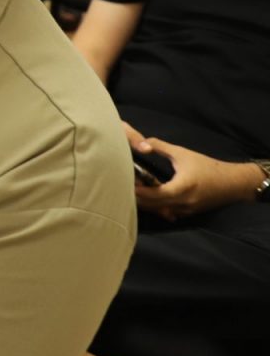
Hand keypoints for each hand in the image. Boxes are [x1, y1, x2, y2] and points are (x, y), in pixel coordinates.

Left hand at [124, 126, 260, 220]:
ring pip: (159, 211)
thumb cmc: (207, 166)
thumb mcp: (183, 153)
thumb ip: (160, 147)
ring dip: (146, 204)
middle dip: (138, 197)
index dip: (140, 190)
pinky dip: (156, 207)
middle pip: (154, 205)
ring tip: (133, 192)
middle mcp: (184, 202)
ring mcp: (186, 210)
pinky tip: (147, 199)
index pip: (156, 193)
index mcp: (182, 187)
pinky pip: (167, 213)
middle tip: (123, 187)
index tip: (125, 184)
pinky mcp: (188, 213)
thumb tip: (142, 142)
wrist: (232, 183)